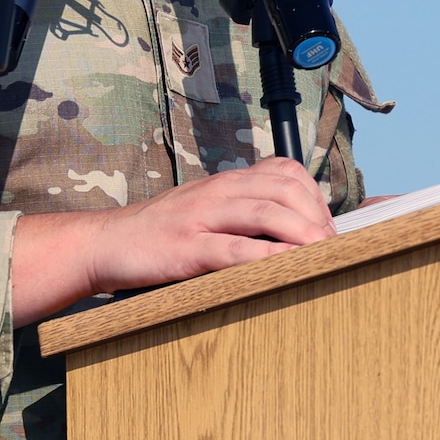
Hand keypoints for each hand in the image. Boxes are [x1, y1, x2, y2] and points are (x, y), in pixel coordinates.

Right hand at [8, 158, 335, 325]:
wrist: (105, 243)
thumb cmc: (161, 233)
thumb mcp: (206, 211)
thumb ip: (244, 214)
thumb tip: (294, 232)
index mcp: (226, 182)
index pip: (285, 172)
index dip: (315, 197)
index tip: (329, 227)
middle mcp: (217, 192)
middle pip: (283, 189)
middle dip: (317, 216)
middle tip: (333, 246)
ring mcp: (201, 218)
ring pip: (265, 212)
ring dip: (302, 233)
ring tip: (324, 254)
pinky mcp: (185, 248)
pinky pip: (234, 248)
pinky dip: (267, 257)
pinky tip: (287, 268)